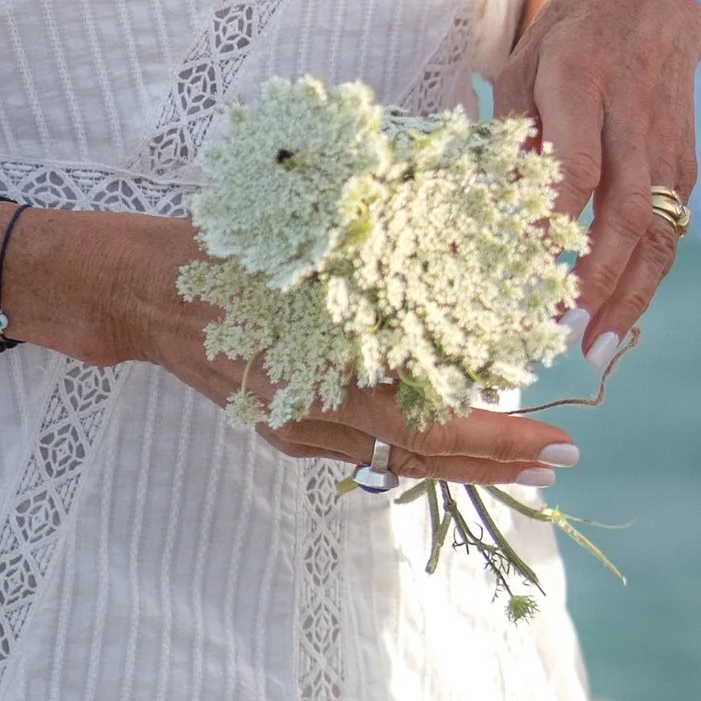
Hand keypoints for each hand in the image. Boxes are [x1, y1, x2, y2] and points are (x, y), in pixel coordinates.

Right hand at [73, 220, 578, 494]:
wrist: (136, 291)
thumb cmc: (217, 252)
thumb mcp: (296, 241)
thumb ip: (364, 255)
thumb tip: (443, 238)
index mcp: (325, 380)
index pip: (431, 430)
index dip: (499, 441)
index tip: (559, 441)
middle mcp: (314, 420)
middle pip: (423, 459)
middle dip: (497, 463)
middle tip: (564, 457)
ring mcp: (297, 426)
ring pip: (396, 457)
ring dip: (461, 456)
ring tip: (522, 448)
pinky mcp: (287, 419)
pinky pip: (366, 442)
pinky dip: (416, 437)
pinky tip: (451, 419)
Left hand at [493, 0, 700, 354]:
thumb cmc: (563, 37)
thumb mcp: (522, 67)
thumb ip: (514, 135)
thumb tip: (493, 216)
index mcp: (581, 78)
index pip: (577, 165)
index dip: (555, 224)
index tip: (526, 275)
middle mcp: (633, 111)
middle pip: (625, 209)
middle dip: (597, 281)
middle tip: (562, 334)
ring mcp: (668, 137)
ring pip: (658, 228)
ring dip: (629, 294)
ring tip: (596, 344)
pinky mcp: (687, 157)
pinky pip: (672, 225)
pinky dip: (647, 275)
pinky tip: (621, 313)